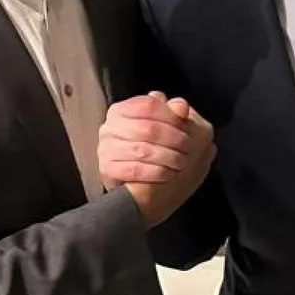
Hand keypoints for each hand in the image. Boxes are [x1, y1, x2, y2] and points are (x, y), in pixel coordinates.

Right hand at [98, 92, 214, 227]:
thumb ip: (173, 112)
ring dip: (168, 157)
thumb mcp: (164, 127)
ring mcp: (105, 149)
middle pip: (147, 128)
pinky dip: (157, 172)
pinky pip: (135, 169)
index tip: (186, 125)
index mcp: (121, 110)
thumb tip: (181, 107)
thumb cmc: (153, 150)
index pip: (149, 105)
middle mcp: (109, 128)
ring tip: (182, 162)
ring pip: (142, 149)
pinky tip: (169, 174)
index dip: (171, 116)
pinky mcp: (107, 170)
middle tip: (189, 147)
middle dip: (173, 138)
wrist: (139, 188)